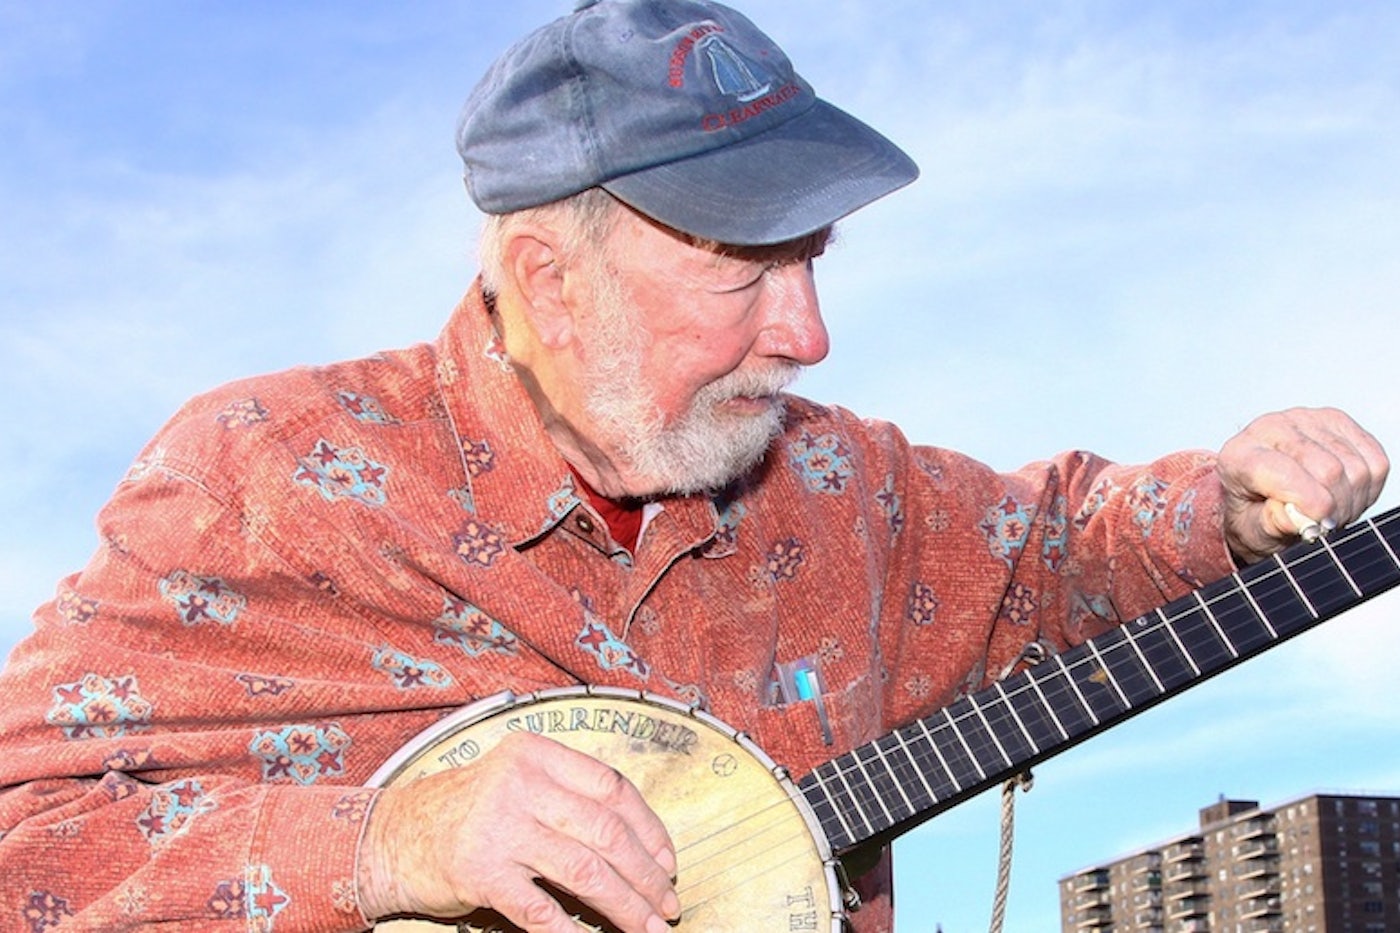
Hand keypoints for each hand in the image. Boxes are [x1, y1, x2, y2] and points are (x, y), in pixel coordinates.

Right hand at [357, 731, 679, 932]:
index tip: (668, 862)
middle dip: (646, 875)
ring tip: (648, 928)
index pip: (612, 787)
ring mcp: (498, 828)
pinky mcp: (479, 873)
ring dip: (625, 906)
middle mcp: (519, 784)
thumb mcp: (518, 781)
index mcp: (536, 755)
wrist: (393, 836)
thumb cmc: (469, 811)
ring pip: (585, 871)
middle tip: (667, 904)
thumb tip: (644, 846)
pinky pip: (540, 910)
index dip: (650, 828)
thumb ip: (570, 797)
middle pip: (606, 831)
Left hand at [1217, 406, 1387, 562]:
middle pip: (1329, 471)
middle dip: (1334, 508)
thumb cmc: (1252, 512)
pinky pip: (1374, 460)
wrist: (1258, 494)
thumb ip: (1272, 524)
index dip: (1310, 505)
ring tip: (1329, 509)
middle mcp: (1270, 428)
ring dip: (1351, 500)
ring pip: (1356, 468)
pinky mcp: (1336, 420)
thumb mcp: (1252, 530)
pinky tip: (1343, 493)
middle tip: (1322, 523)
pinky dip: (1367, 486)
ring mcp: (1305, 419)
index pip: (1285, 474)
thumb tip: (1300, 519)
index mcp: (1239, 455)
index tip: (1315, 526)